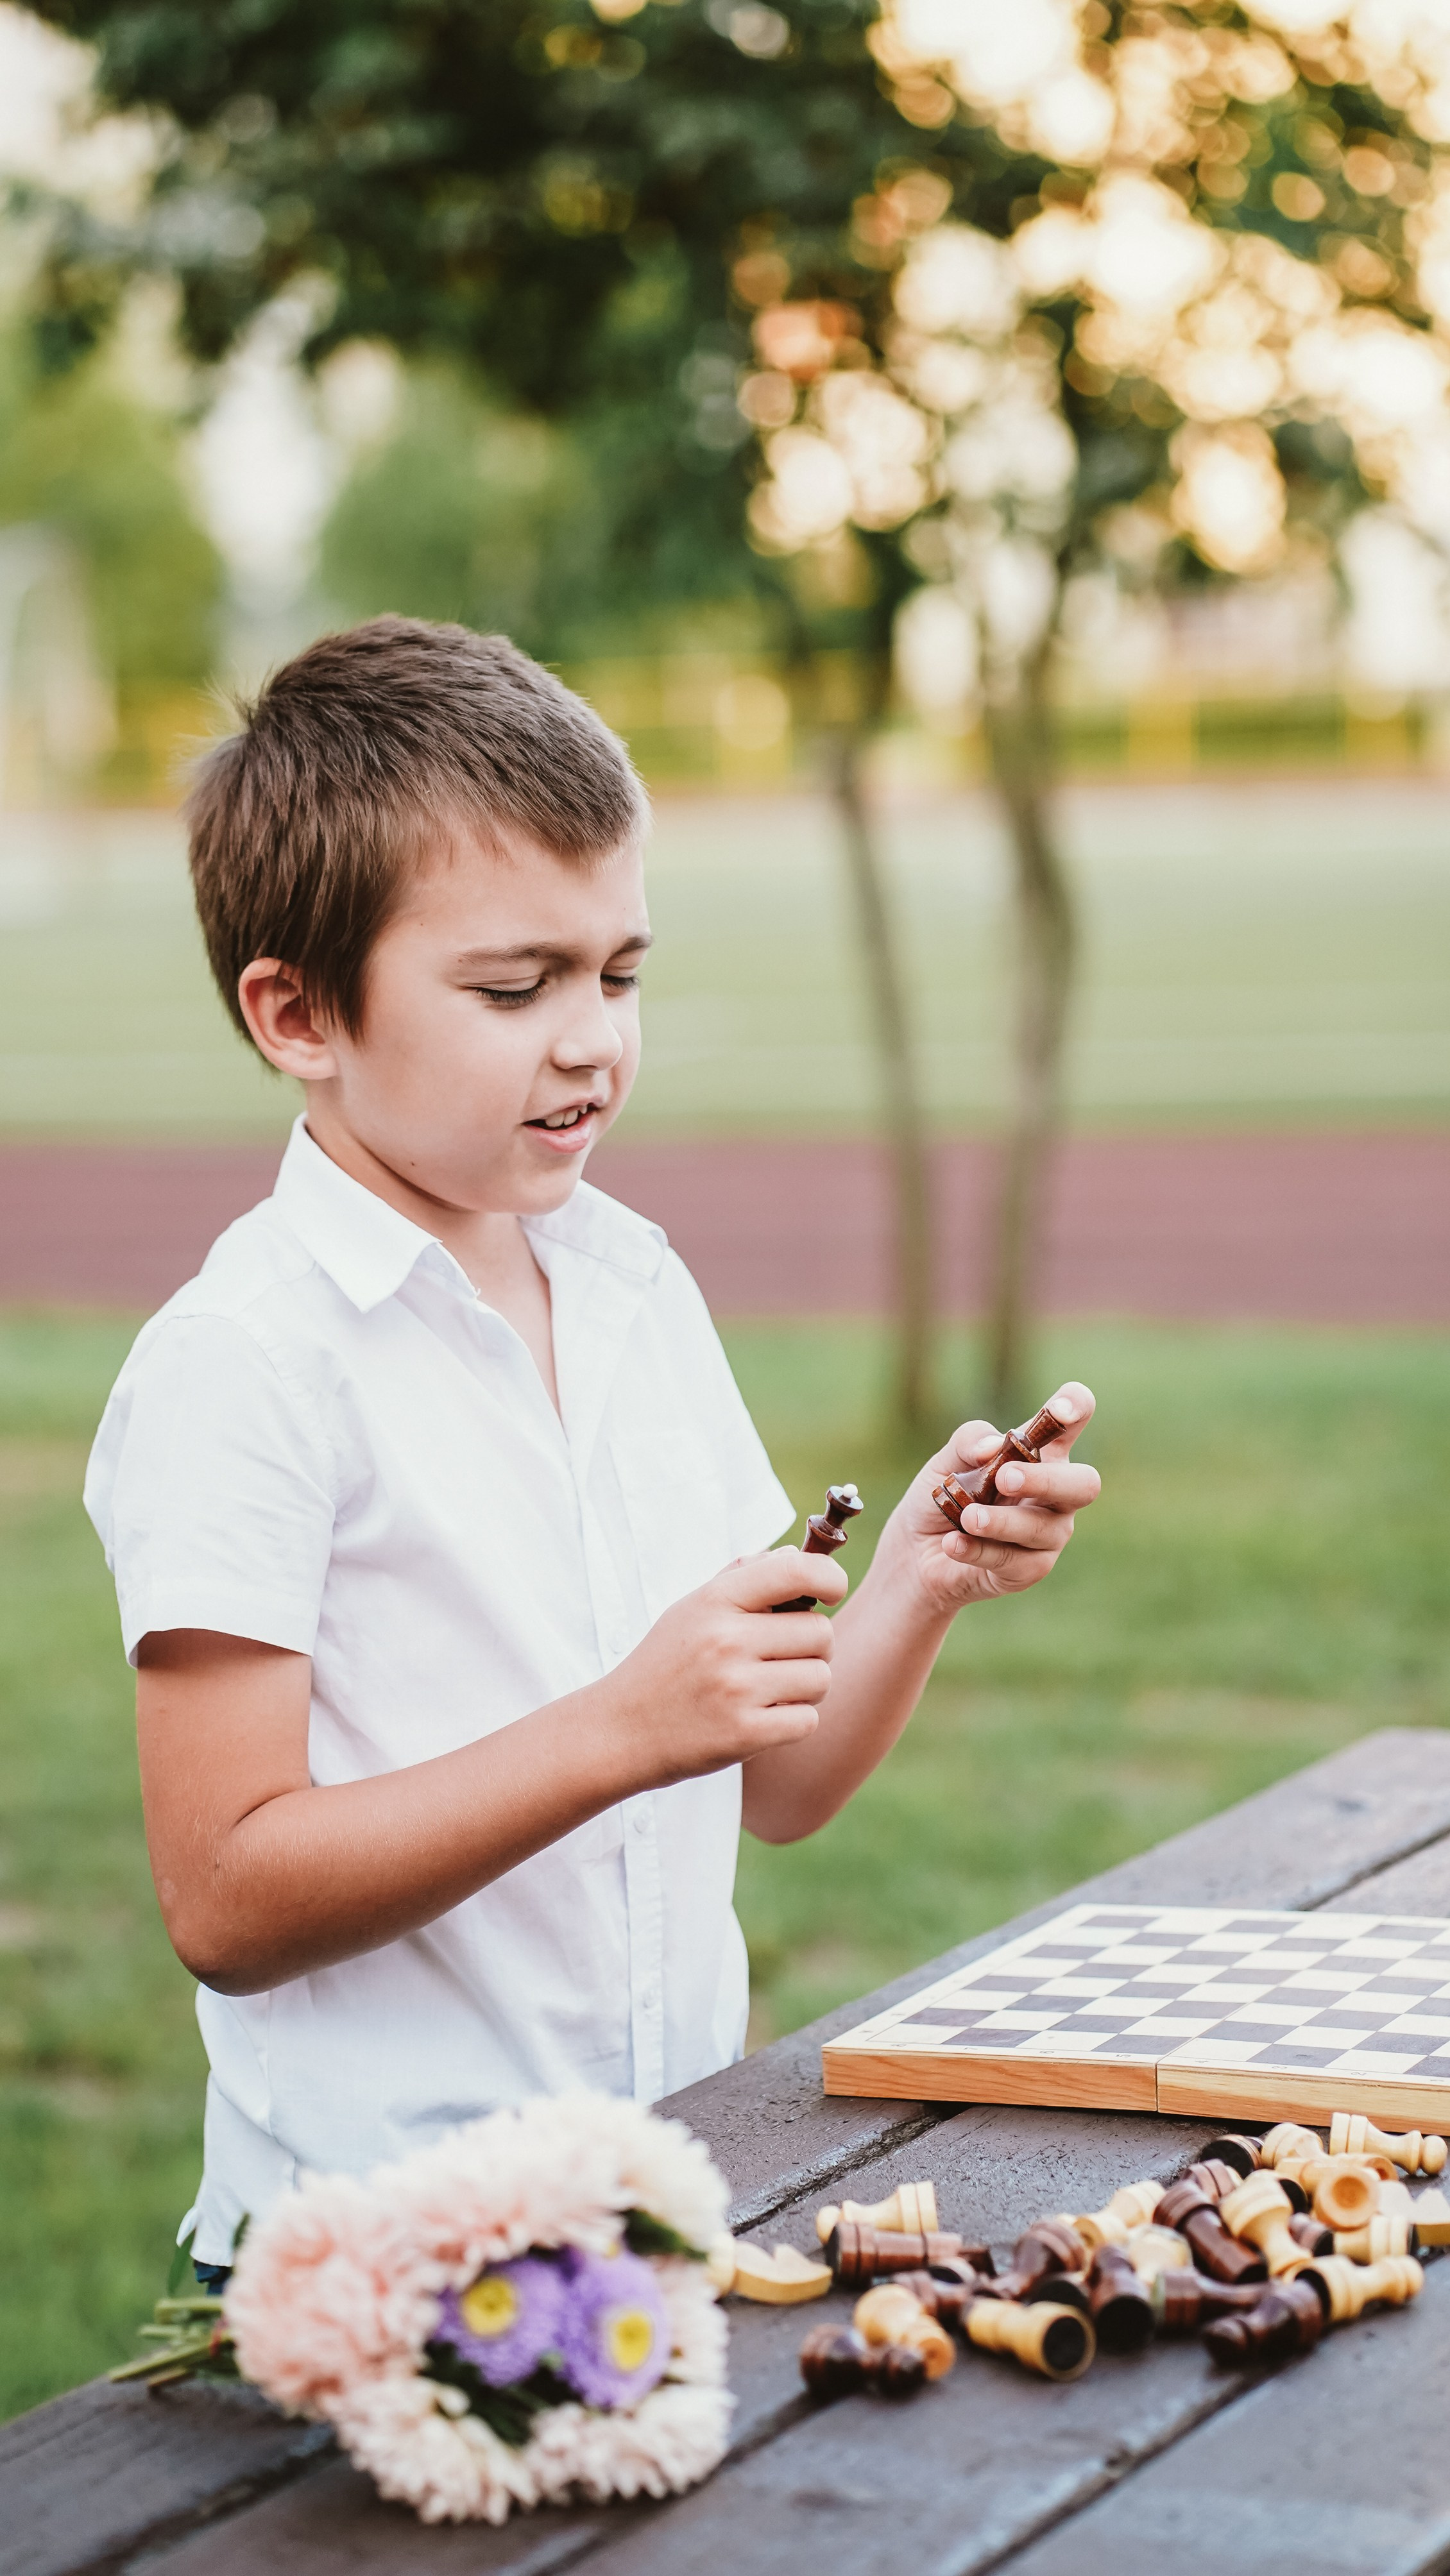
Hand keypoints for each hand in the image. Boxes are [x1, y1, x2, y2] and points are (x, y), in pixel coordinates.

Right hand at [605, 1547, 849, 1785]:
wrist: (621, 1730)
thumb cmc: (665, 1665)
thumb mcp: (691, 1609)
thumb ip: (743, 1578)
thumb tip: (797, 1555)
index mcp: (716, 1601)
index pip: (796, 1571)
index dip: (830, 1577)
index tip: (831, 1592)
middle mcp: (727, 1640)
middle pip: (821, 1633)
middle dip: (813, 1647)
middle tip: (782, 1657)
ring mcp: (736, 1689)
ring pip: (821, 1678)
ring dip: (806, 1687)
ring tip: (771, 1690)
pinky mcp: (744, 1733)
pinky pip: (808, 1720)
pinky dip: (795, 1722)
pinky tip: (764, 1718)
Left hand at [888, 1382, 1100, 1617]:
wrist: (917, 1553)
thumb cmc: (942, 1497)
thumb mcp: (944, 1462)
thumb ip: (968, 1443)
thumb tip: (992, 1445)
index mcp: (1041, 1452)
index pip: (1072, 1419)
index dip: (1075, 1407)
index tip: (1058, 1410)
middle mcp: (1056, 1493)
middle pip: (1084, 1484)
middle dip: (1046, 1480)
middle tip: (1004, 1478)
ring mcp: (1049, 1533)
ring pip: (1043, 1528)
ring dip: (1001, 1521)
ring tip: (967, 1517)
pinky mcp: (1031, 1569)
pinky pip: (1013, 1560)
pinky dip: (979, 1549)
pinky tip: (952, 1544)